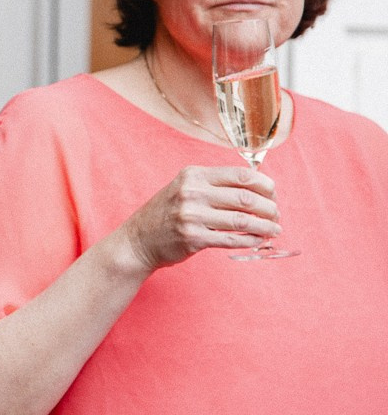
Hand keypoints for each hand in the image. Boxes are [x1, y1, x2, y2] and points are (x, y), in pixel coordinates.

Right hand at [118, 164, 280, 270]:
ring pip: (243, 220)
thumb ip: (216, 185)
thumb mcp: (186, 188)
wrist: (138, 239)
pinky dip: (250, 240)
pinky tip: (258, 240)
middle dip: (270, 208)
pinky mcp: (193, 238)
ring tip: (274, 230)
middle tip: (276, 215)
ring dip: (266, 226)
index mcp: (194, 175)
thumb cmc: (168, 213)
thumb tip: (259, 189)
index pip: (242, 175)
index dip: (266, 185)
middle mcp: (192, 192)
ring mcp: (191, 216)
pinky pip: (232, 239)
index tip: (273, 195)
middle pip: (246, 198)